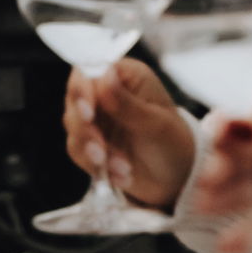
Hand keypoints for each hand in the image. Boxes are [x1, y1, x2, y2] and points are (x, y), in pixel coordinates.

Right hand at [61, 57, 195, 209]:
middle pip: (74, 101)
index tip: (88, 114)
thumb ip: (128, 103)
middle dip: (86, 130)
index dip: (81, 91)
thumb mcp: (156, 124)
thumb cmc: (175, 143)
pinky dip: (97, 166)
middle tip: (101, 153)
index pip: (88, 73)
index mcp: (124, 77)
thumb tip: (105, 74)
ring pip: (73, 128)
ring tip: (124, 167)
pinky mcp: (89, 141)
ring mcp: (95, 117)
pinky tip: (122, 174)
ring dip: (95, 152)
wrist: (178, 179)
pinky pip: (77, 151)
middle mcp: (105, 93)